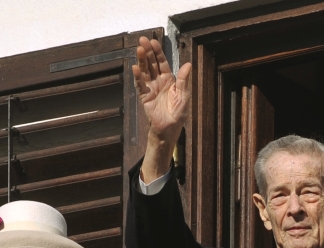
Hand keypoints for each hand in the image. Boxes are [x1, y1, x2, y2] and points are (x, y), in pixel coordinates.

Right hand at [133, 36, 191, 181]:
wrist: (169, 130)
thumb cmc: (178, 115)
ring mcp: (150, 88)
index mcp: (169, 80)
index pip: (162, 63)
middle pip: (151, 64)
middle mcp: (158, 82)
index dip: (157, 52)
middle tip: (142, 40)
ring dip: (141, 61)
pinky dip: (138, 77)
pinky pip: (140, 85)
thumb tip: (188, 64)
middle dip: (147, 52)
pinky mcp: (144, 97)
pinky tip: (135, 68)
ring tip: (138, 49)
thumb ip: (184, 81)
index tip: (153, 42)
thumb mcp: (184, 96)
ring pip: (145, 71)